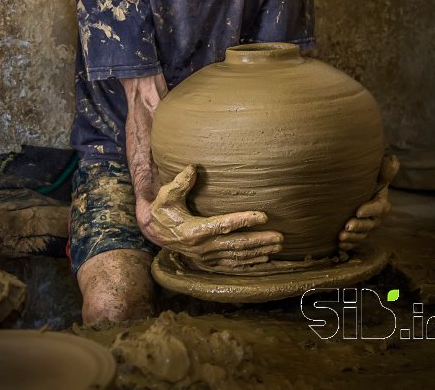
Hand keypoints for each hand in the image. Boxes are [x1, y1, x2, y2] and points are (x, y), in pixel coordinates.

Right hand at [136, 165, 283, 270]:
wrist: (154, 232)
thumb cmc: (163, 209)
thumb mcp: (166, 195)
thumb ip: (180, 183)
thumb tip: (193, 168)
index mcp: (194, 231)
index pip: (224, 225)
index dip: (244, 220)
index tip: (263, 215)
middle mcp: (202, 248)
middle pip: (236, 245)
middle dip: (260, 240)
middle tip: (280, 236)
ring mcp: (206, 258)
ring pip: (237, 257)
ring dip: (259, 252)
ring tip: (278, 246)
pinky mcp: (208, 263)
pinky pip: (232, 265)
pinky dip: (249, 263)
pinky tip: (264, 259)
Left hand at [338, 154, 399, 251]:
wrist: (353, 190)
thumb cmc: (365, 180)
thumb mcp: (375, 174)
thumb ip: (384, 169)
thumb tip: (393, 159)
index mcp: (381, 203)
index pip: (378, 208)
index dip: (370, 210)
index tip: (358, 211)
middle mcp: (376, 218)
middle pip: (370, 225)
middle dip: (359, 226)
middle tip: (347, 226)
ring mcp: (367, 227)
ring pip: (362, 235)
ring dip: (352, 238)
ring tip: (340, 236)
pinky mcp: (357, 234)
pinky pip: (355, 243)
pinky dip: (348, 245)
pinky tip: (339, 245)